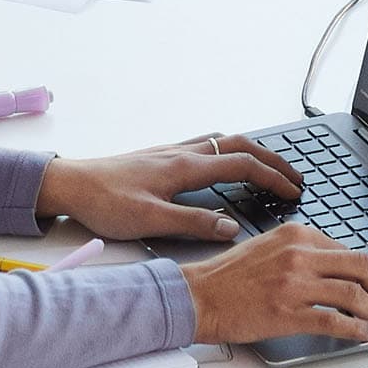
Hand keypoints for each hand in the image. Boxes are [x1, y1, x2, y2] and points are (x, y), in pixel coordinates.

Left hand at [37, 136, 302, 243]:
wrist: (73, 184)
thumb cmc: (106, 203)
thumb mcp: (151, 221)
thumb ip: (193, 223)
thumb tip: (232, 227)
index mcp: (185, 167)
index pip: (241, 165)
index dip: (272, 177)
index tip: (294, 190)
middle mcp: (183, 152)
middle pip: (239, 145)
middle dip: (271, 159)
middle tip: (295, 176)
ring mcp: (173, 151)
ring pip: (224, 141)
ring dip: (252, 151)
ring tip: (270, 167)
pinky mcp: (163, 156)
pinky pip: (208, 144)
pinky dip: (230, 150)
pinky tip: (226, 162)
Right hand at [184, 223, 367, 350]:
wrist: (200, 296)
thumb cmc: (230, 275)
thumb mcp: (270, 245)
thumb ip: (301, 250)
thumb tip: (334, 266)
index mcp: (297, 234)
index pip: (347, 248)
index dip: (366, 270)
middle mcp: (300, 254)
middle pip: (361, 265)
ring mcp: (295, 284)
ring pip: (354, 293)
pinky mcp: (289, 314)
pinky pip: (336, 321)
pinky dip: (359, 330)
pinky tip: (367, 335)